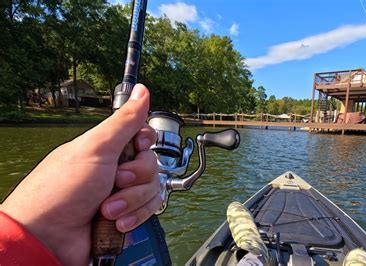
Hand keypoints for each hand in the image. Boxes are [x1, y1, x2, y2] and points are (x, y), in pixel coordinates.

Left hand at [0, 84, 159, 264]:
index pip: (143, 136)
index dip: (145, 143)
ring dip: (131, 201)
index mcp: (108, 148)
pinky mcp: (125, 215)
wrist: (48, 238)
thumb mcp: (96, 148)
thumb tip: (142, 90)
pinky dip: (133, 217)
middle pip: (151, 164)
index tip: (136, 146)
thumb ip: (124, 120)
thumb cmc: (62, 190)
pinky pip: (147, 211)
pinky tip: (115, 222)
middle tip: (114, 181)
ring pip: (152, 190)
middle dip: (135, 178)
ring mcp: (120, 194)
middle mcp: (115, 169)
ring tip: (106, 209)